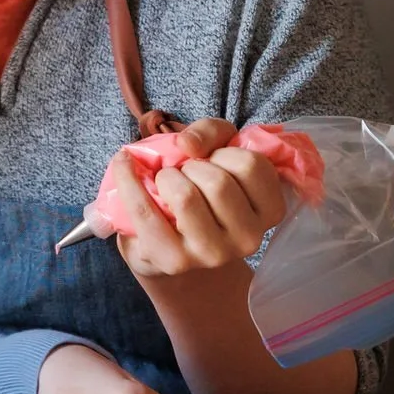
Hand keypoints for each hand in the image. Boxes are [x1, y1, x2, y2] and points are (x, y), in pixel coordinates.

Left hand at [111, 118, 285, 282]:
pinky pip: (145, 212)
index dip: (224, 153)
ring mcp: (213, 255)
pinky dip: (128, 182)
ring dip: (167, 176)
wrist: (170, 239)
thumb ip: (210, 132)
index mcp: (268, 211)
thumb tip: (187, 144)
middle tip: (186, 174)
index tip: (214, 161)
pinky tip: (124, 166)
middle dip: (193, 166)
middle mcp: (248, 240)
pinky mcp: (174, 261)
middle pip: (218, 182)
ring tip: (166, 182)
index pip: (251, 165)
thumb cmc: (201, 189)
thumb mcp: (217, 150)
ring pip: (185, 196)